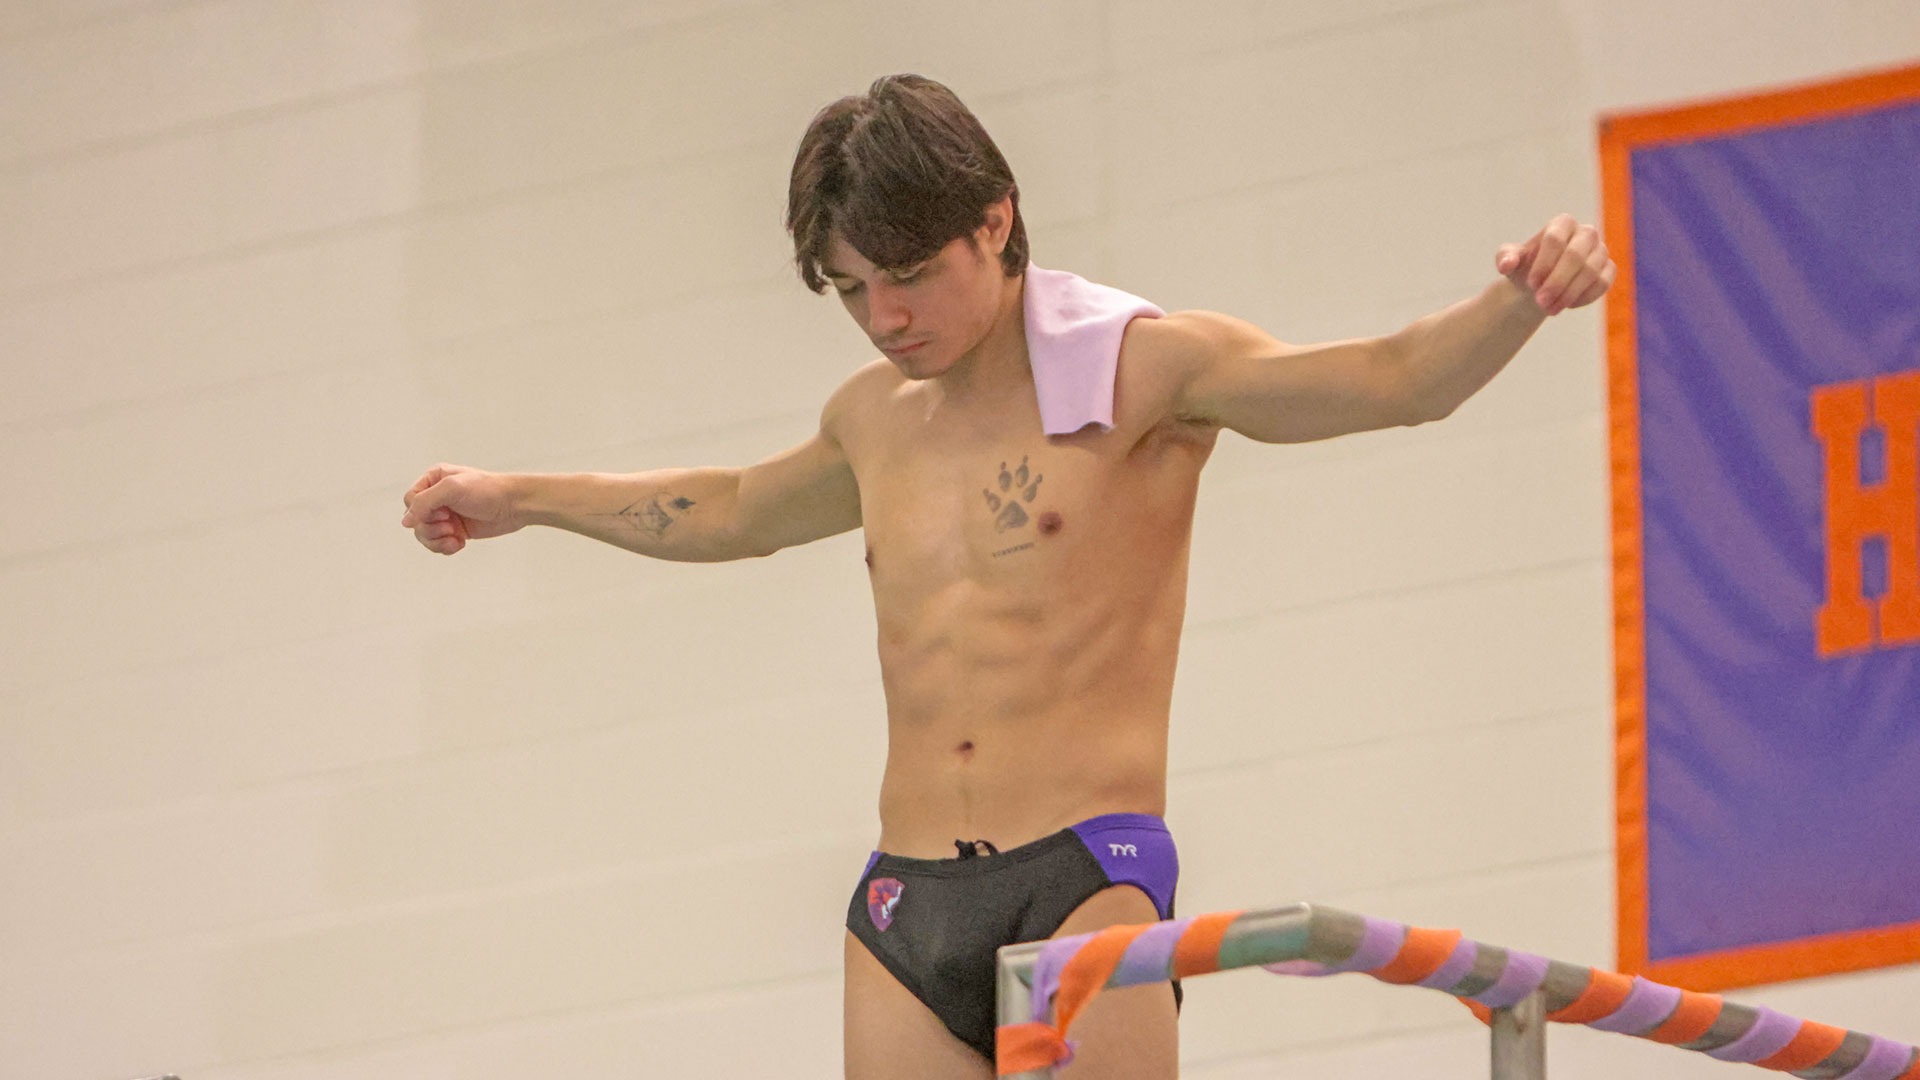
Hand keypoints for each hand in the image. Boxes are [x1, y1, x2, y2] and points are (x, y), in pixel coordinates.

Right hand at [400, 464, 523, 554]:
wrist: (515, 505)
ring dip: (437, 540)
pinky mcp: (455, 530)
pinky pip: (438, 544)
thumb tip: (405, 523)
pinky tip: (460, 544)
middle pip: (415, 521)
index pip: (410, 500)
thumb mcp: (452, 489)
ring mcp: (446, 515)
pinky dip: (446, 547)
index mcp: (433, 479)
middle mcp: (437, 497)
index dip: (420, 512)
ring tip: (455, 538)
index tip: (443, 512)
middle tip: (450, 525)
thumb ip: (424, 502)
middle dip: (431, 528)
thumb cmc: (487, 491)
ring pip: (424, 535)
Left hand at [1495, 214, 1615, 315]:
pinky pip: (1602, 283)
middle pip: (1575, 255)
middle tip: (1540, 302)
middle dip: (1557, 282)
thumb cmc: (1525, 268)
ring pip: (1590, 272)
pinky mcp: (1609, 269)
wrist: (1539, 284)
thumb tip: (1506, 264)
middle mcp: (1586, 233)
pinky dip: (1584, 298)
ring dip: (1568, 294)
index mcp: (1562, 223)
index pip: (1555, 239)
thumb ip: (1505, 258)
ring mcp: (1600, 251)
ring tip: (1549, 309)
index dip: (1543, 263)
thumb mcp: (1510, 261)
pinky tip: (1566, 305)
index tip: (1531, 284)